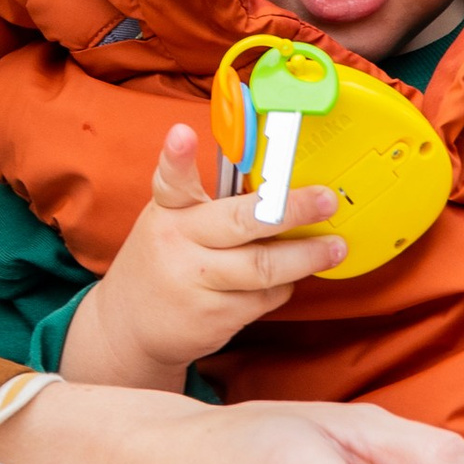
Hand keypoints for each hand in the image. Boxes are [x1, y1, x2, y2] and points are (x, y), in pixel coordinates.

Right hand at [58, 126, 345, 391]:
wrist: (129, 329)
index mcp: (167, 212)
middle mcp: (177, 244)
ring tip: (334, 246)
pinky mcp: (214, 318)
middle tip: (326, 200)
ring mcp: (196, 283)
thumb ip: (209, 203)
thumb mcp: (170, 223)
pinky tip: (283, 279)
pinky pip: (265, 297)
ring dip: (306, 257)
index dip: (177, 156)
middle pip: (241, 222)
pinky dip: (282, 286)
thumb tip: (273, 184)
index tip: (183, 134)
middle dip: (290, 209)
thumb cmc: (164, 262)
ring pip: (265, 266)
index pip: (172, 179)